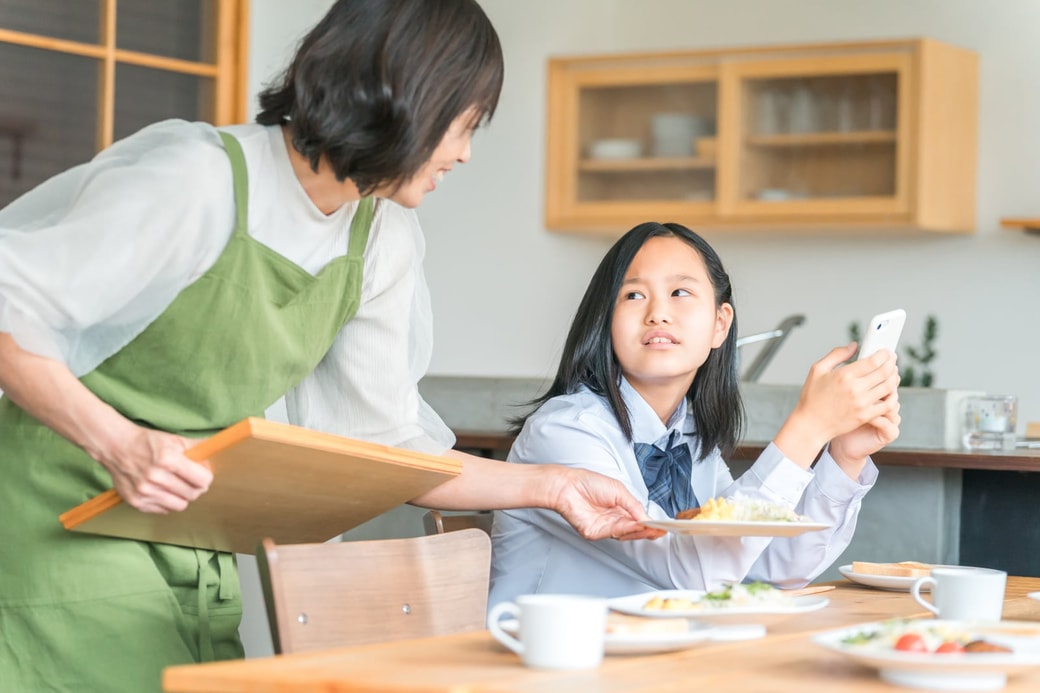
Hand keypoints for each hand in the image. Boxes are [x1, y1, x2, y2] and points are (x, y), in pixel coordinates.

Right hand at [96, 426, 213, 513]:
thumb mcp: (175, 439)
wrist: (116, 447)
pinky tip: (163, 491)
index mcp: (168, 459)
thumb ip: (198, 449)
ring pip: (180, 505)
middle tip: (190, 480)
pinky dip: (167, 502)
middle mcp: (155, 477)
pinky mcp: (136, 502)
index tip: (202, 474)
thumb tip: (215, 458)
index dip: (206, 477)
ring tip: (177, 486)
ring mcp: (144, 492)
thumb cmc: (148, 442)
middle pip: (193, 494)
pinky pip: (164, 510)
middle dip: (196, 487)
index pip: (202, 480)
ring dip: (182, 497)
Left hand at [548, 466, 664, 540]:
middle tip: (660, 529)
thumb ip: (633, 505)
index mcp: (619, 509)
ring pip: (626, 533)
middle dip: (648, 530)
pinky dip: (627, 530)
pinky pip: (614, 533)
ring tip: (652, 528)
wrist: (567, 485)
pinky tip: (637, 526)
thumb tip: (647, 518)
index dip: (650, 524)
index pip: (638, 520)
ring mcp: (604, 528)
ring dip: (640, 531)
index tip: (663, 526)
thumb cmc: (588, 483)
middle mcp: (612, 520)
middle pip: (634, 529)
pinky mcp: (595, 533)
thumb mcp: (618, 490)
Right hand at [775, 344, 899, 465]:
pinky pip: (887, 404)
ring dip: (894, 377)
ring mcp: (862, 403)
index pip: (873, 361)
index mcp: (844, 375)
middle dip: (891, 363)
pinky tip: (890, 391)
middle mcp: (855, 389)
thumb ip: (837, 354)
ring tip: (892, 373)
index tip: (886, 352)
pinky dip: (893, 396)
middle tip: (892, 359)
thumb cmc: (812, 398)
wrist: (811, 424)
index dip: (884, 354)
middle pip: (884, 372)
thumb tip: (854, 346)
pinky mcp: (866, 416)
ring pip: (889, 387)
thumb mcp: (818, 370)